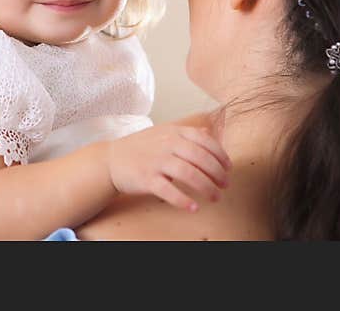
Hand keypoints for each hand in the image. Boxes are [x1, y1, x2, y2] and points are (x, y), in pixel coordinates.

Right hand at [106, 115, 230, 210]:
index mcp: (173, 132)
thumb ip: (187, 133)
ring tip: (215, 197)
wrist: (111, 159)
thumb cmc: (141, 147)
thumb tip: (209, 132)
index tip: (228, 168)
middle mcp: (166, 144)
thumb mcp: (163, 132)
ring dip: (206, 187)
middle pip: (201, 158)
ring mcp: (156, 161)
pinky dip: (183, 200)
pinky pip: (169, 190)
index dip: (221, 156)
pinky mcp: (146, 179)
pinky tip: (193, 207)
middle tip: (225, 185)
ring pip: (189, 174)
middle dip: (218, 174)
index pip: (205, 141)